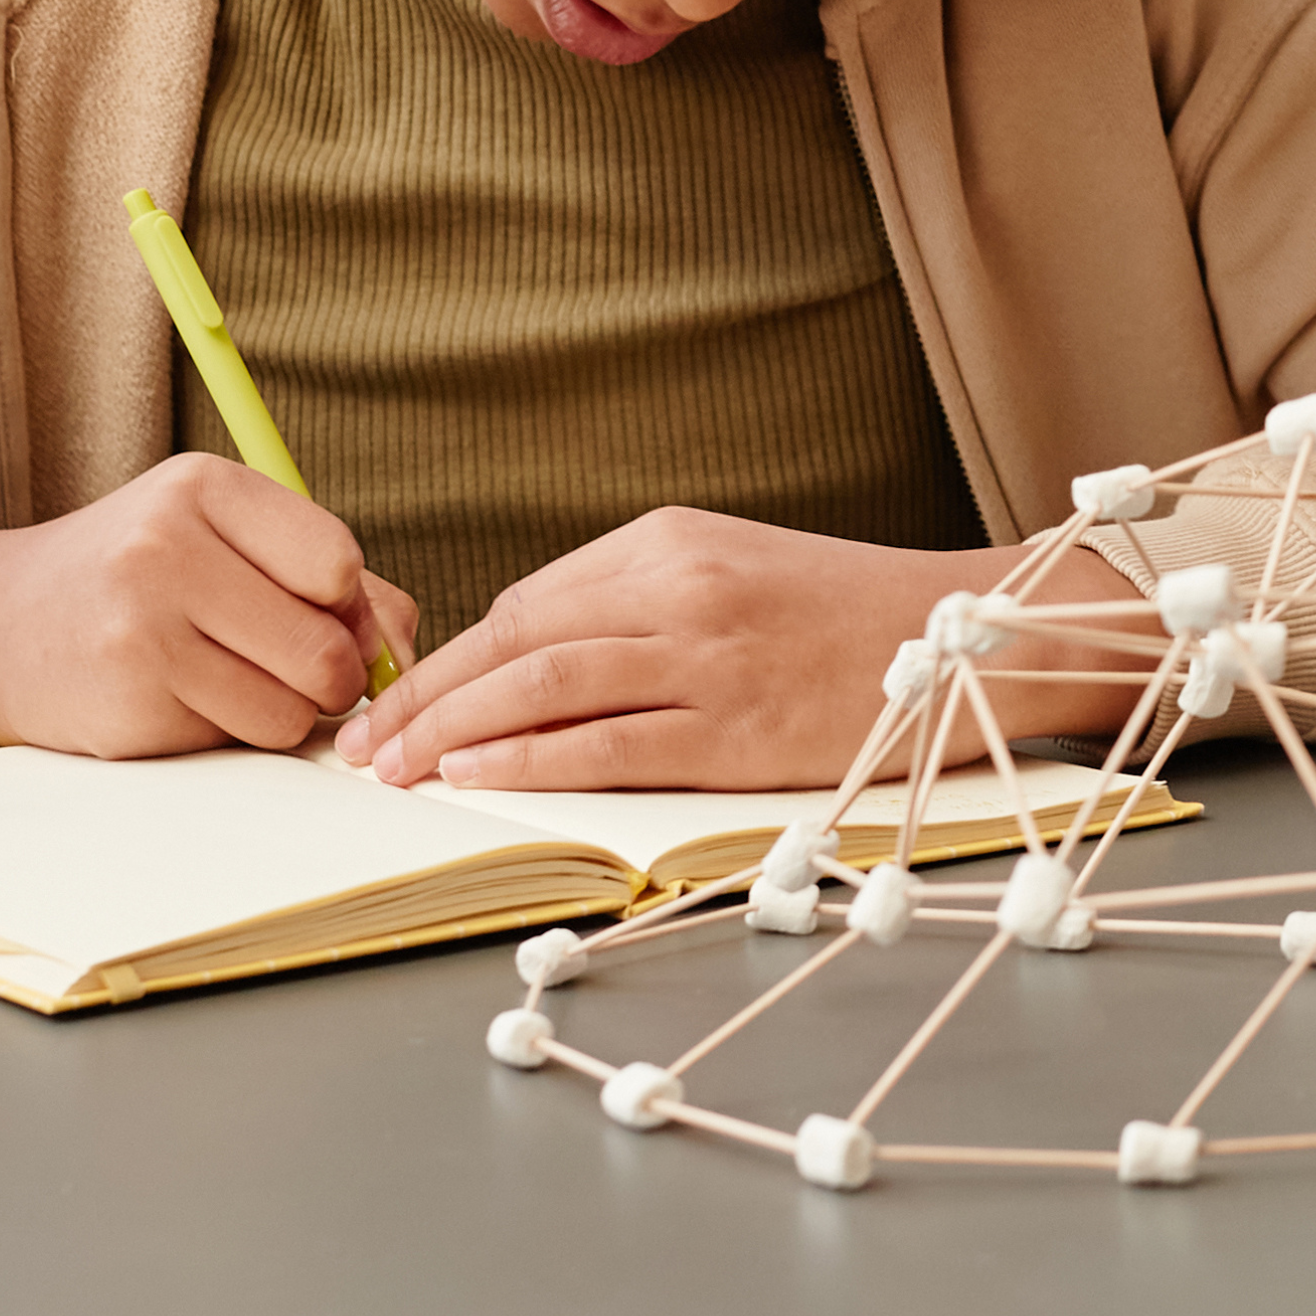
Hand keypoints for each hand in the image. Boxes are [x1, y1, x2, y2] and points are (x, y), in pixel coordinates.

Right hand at [0, 457, 418, 757]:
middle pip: (324, 646)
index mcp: (204, 488)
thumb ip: (330, 578)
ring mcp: (139, 632)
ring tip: (236, 680)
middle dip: (331, 674)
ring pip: (289, 709)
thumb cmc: (137, 575)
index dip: (349, 606)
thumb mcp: (223, 536)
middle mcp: (166, 549)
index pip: (337, 561)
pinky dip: (231, 733)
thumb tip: (401, 651)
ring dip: (285, 712)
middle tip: (295, 667)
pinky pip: (235, 742)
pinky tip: (186, 701)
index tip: (325, 616)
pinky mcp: (124, 708)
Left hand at [337, 511, 1159, 794]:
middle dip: (423, 696)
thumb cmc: (841, 613)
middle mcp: (678, 586)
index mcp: (672, 539)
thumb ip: (637, 601)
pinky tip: (472, 776)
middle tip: (359, 746)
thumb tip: (525, 659)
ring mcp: (703, 656)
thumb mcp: (733, 570)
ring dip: (449, 732)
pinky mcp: (729, 727)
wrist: (957, 635)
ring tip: (393, 771)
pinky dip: (524, 760)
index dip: (447, 655)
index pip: (528, 598)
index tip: (393, 697)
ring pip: (541, 688)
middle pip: (515, 639)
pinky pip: (602, 744)